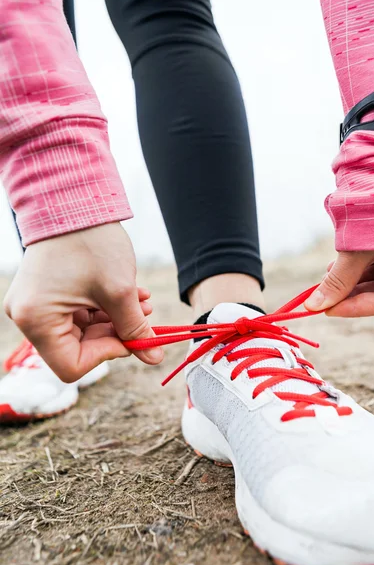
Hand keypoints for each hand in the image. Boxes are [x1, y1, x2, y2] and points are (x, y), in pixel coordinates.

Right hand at [3, 223, 163, 381]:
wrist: (73, 199)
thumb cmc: (92, 241)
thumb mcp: (120, 291)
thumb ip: (136, 329)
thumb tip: (154, 358)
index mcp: (36, 320)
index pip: (72, 366)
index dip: (107, 355)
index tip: (132, 338)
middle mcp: (27, 317)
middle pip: (77, 349)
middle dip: (116, 335)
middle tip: (145, 318)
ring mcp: (35, 305)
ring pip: (81, 332)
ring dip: (115, 320)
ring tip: (142, 303)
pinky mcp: (45, 294)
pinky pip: (76, 314)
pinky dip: (104, 309)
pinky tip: (130, 295)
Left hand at [304, 250, 373, 316]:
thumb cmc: (373, 217)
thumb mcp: (357, 251)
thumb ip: (339, 279)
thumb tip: (315, 305)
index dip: (354, 309)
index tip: (326, 310)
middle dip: (349, 295)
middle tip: (322, 296)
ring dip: (349, 281)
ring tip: (326, 278)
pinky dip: (355, 269)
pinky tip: (334, 268)